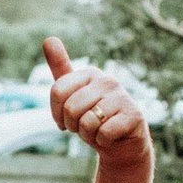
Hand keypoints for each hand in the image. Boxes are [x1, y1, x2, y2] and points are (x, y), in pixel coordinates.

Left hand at [43, 36, 150, 166]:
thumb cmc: (94, 118)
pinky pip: (104, 133)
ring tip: (99, 130)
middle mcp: (107, 80)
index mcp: (90, 73)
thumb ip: (61, 69)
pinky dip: (103, 141)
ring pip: (87, 122)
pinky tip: (111, 136)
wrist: (121, 143)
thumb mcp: (73, 94)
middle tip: (86, 127)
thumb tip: (49, 38)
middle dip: (74, 126)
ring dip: (89, 135)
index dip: (57, 113)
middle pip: (71, 109)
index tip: (65, 120)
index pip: (57, 91)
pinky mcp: (134, 115)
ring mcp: (122, 96)